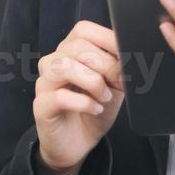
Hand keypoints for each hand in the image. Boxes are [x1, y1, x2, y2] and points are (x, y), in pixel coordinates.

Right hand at [31, 21, 124, 174]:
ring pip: (63, 66)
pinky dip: (83, 102)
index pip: (83, 30)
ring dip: (92, 81)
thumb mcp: (113, 85)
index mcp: (71, 52)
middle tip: (119, 82)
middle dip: (105, 64)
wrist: (78, 144)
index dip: (107, 39)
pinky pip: (59, 96)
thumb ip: (119, 68)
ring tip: (105, 97)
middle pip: (75, 47)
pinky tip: (96, 109)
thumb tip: (133, 55)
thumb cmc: (94, 109)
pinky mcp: (41, 106)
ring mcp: (44, 83)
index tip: (127, 54)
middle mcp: (54, 62)